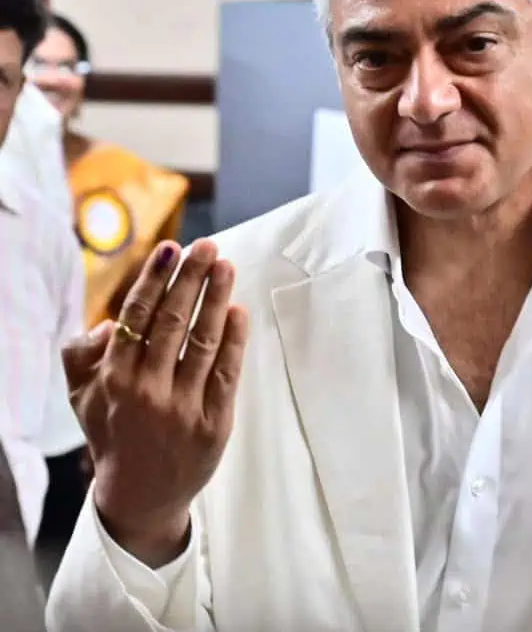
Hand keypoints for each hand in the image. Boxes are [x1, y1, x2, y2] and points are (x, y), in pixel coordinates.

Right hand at [62, 239, 248, 566]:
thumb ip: (81, 356)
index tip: (171, 248)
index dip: (155, 279)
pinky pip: (226, 372)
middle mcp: (147, 390)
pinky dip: (234, 338)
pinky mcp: (213, 423)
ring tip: (225, 266)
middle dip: (191, 278)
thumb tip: (107, 322)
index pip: (137, 317)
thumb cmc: (114, 434)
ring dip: (216, 298)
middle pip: (173, 322)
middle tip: (207, 246)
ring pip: (202, 342)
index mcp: (114, 379)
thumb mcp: (83, 398)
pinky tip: (238, 310)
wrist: (140, 497)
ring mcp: (182, 407)